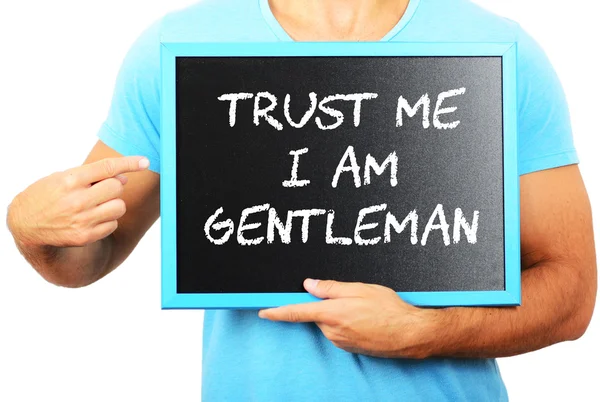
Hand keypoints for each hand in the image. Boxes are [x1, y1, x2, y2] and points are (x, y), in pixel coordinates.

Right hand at [7, 156, 148, 247]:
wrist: (25, 223)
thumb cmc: (48, 195)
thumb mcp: (63, 177)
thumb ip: (92, 176)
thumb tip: (123, 178)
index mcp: (71, 180)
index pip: (107, 168)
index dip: (129, 163)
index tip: (144, 161)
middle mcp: (77, 200)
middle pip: (117, 188)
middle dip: (114, 186)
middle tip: (101, 189)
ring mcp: (82, 220)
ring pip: (119, 207)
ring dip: (113, 204)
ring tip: (97, 204)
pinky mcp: (85, 236)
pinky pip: (113, 224)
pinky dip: (108, 220)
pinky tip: (92, 218)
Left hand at [259, 279, 439, 358]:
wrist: (410, 334)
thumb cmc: (389, 309)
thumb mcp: (360, 289)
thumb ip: (331, 287)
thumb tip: (309, 284)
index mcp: (331, 313)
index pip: (296, 312)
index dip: (277, 311)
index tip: (263, 311)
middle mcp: (332, 331)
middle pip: (317, 314)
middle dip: (327, 304)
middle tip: (350, 296)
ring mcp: (340, 342)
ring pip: (329, 322)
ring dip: (339, 313)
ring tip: (364, 309)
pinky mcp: (349, 348)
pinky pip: (339, 331)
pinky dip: (347, 323)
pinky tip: (366, 319)